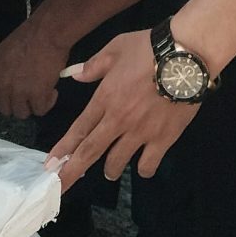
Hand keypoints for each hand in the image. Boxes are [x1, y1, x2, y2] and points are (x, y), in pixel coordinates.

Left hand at [0, 19, 71, 118]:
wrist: (47, 33)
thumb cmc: (27, 38)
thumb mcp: (2, 54)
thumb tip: (2, 86)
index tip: (4, 94)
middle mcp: (1, 85)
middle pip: (5, 110)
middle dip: (16, 102)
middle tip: (28, 91)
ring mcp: (19, 92)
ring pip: (22, 113)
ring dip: (31, 104)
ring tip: (40, 91)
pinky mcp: (37, 96)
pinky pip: (39, 111)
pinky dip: (47, 103)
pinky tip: (51, 91)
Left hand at [48, 30, 198, 188]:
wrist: (186, 56)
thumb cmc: (150, 48)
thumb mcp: (116, 48)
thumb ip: (94, 65)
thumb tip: (75, 76)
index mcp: (104, 99)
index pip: (78, 129)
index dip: (62, 149)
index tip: (50, 166)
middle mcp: (118, 120)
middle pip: (90, 152)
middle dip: (72, 172)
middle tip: (60, 188)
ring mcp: (140, 132)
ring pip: (117, 162)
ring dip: (110, 170)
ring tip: (110, 172)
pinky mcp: (163, 139)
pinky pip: (148, 164)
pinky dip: (143, 169)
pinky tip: (143, 166)